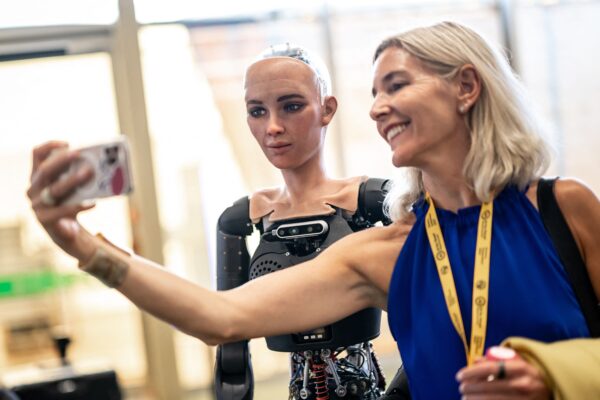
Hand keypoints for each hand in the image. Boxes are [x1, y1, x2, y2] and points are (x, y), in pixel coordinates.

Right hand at [27, 141, 96, 261]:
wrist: (66, 232)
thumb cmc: (70, 203)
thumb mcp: (72, 187)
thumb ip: (77, 174)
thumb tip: (100, 162)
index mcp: (38, 176)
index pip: (37, 155)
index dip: (50, 146)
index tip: (68, 143)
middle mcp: (33, 189)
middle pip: (45, 170)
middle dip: (62, 160)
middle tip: (79, 154)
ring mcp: (37, 205)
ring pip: (54, 190)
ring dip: (72, 180)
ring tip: (89, 173)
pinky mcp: (45, 220)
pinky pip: (61, 211)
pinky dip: (78, 206)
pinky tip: (92, 203)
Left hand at [456, 356, 550, 399]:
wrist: (553, 389)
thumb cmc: (529, 374)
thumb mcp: (518, 362)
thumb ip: (498, 359)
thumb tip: (475, 360)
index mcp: (521, 368)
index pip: (490, 369)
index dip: (471, 372)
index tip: (459, 375)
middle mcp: (523, 385)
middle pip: (488, 386)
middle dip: (470, 388)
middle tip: (461, 387)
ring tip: (464, 398)